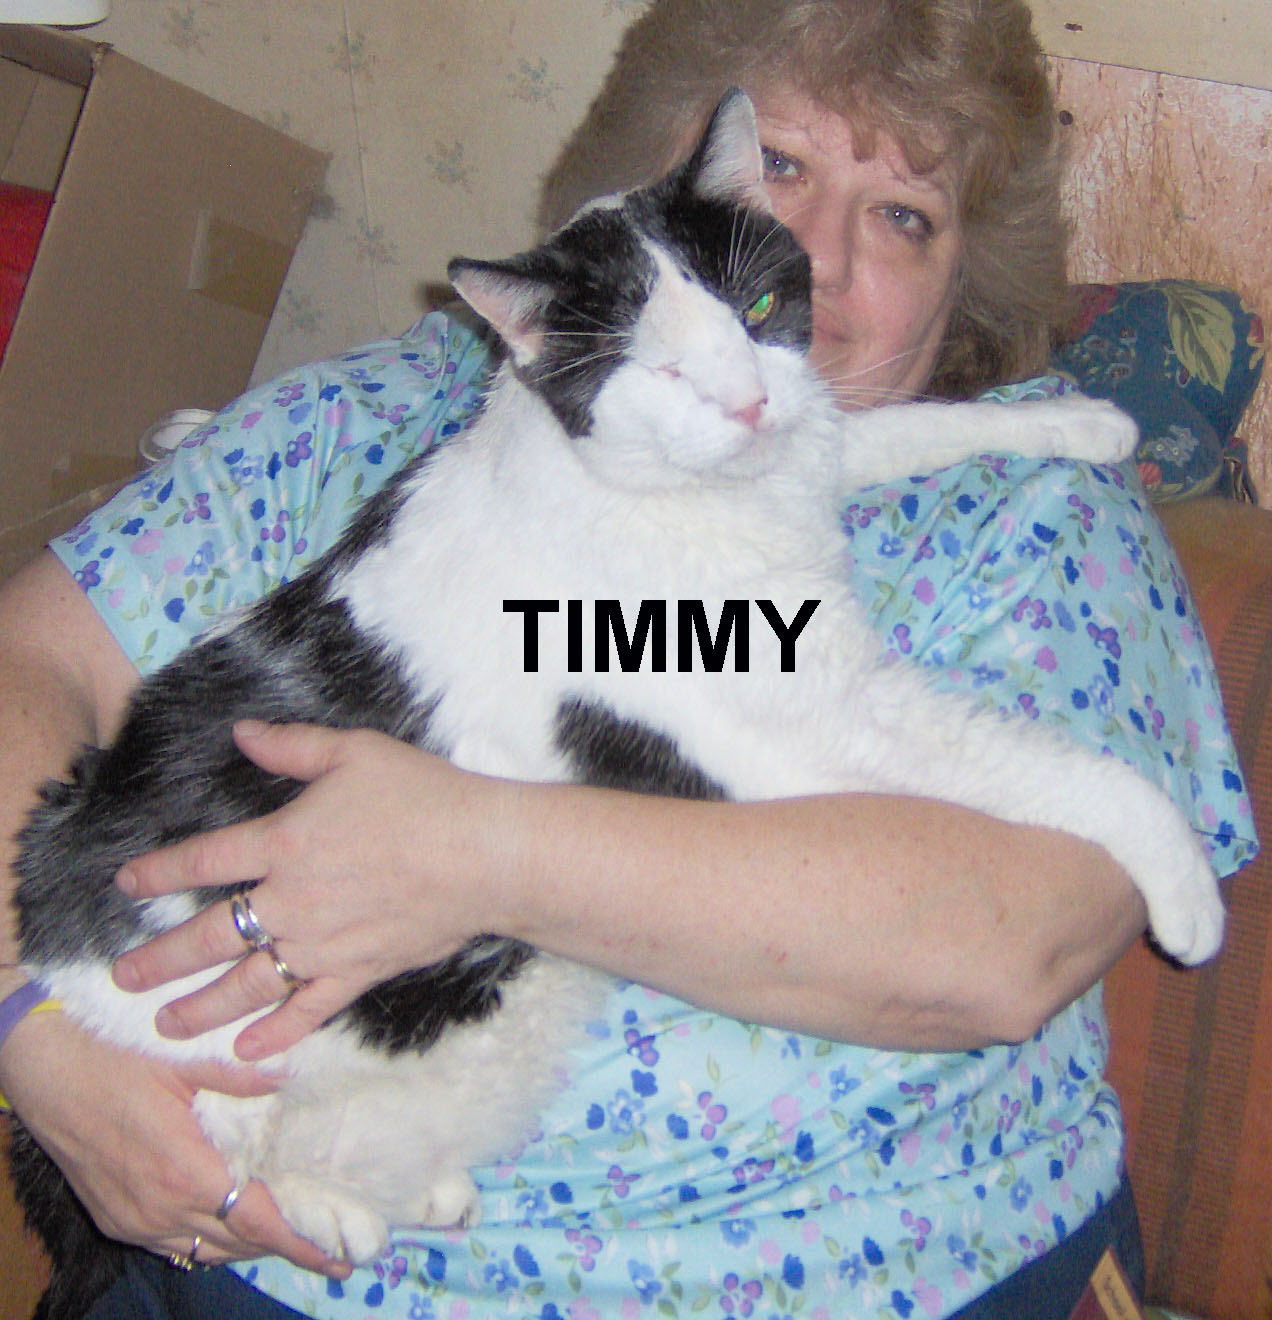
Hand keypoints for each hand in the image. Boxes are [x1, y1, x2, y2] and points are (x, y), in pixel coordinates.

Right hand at [0, 1008, 348, 1276]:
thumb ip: (240, 1077)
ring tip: (285, 1238)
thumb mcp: (184, 1060)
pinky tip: (226, 1224)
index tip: (335, 1257)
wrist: (44, 1070)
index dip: (297, 1241)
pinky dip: (206, 1239)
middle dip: (281, 1248)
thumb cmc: (115, 1059)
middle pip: (234, 1242)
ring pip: (202, 1249)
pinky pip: (172, 1243)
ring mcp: (133, 1220)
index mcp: (185, 1173)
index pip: (254, 1222)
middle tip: (326, 1249)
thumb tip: (291, 1078)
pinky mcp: (115, 1217)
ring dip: (244, 1245)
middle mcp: (159, 1210)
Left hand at [112, 721, 511, 1059]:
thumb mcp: (356, 752)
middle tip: (121, 977)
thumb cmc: (423, 795)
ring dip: (200, 1008)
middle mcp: (291, 900)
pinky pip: (306, 1011)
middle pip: (207, 937)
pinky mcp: (358, 972)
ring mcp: (322, 944)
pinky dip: (274, 1034)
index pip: (202, 861)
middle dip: (158, 961)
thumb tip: (241, 733)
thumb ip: (293, 746)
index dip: (156, 871)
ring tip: (165, 1025)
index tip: (124, 883)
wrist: (484, 855)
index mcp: (284, 842)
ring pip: (245, 985)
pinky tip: (246, 1049)